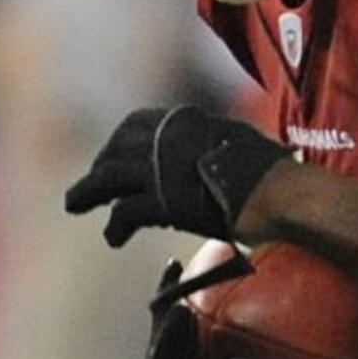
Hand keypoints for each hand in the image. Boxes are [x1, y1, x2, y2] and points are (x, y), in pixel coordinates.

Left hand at [65, 106, 288, 248]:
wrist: (283, 195)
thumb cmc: (274, 174)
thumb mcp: (237, 143)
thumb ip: (213, 145)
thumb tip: (210, 155)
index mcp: (187, 120)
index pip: (136, 124)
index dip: (117, 142)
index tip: (110, 157)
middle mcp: (168, 137)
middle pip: (117, 149)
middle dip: (100, 168)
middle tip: (87, 187)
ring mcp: (162, 168)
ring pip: (109, 176)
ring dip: (88, 192)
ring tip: (74, 205)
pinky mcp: (162, 201)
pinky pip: (124, 212)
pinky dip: (115, 226)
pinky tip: (113, 238)